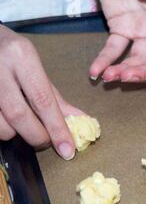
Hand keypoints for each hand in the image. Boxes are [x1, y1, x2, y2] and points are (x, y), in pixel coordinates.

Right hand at [0, 25, 84, 158]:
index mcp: (22, 57)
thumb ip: (55, 97)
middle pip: (19, 115)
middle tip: (45, 140)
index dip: (57, 129)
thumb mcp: (34, 66)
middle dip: (37, 136)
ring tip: (20, 124)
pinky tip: (5, 119)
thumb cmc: (10, 53)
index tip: (68, 150)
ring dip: (14, 133)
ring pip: (0, 125)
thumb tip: (81, 120)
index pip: (43, 100)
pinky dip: (1, 129)